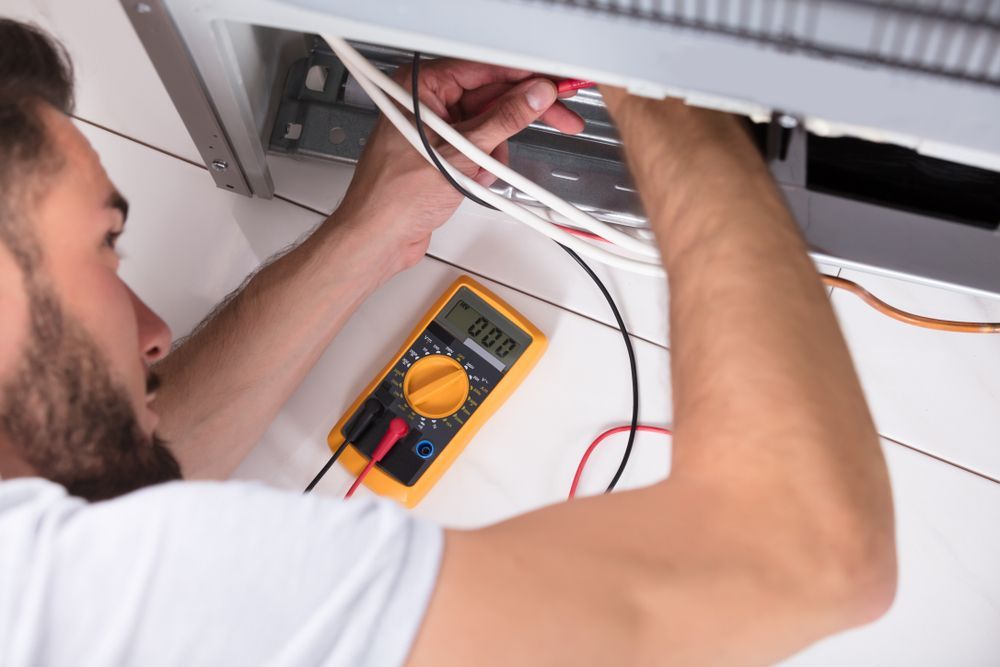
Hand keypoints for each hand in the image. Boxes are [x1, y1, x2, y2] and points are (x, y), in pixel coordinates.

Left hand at [335, 59, 584, 282]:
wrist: (380, 236)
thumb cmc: (395, 196)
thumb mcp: (461, 153)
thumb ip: (503, 120)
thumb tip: (533, 97)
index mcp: (420, 87)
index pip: (484, 69)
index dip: (524, 77)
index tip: (553, 84)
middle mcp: (425, 103)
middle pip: (490, 97)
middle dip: (518, 118)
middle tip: (561, 118)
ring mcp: (433, 129)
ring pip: (488, 126)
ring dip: (494, 151)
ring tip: (482, 171)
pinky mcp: (440, 152)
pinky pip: (477, 148)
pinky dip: (483, 165)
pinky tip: (473, 181)